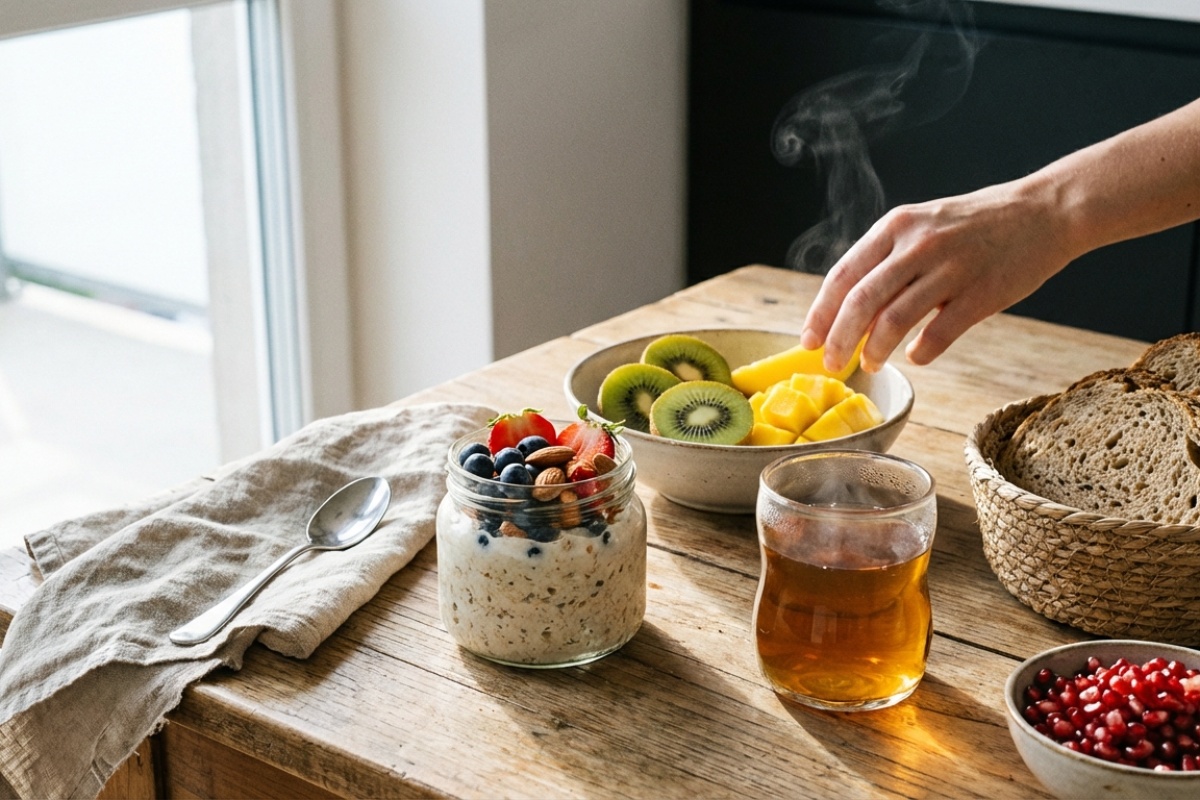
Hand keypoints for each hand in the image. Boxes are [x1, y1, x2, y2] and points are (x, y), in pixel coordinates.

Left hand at [800, 178, 1075, 372]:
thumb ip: (887, 262)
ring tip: (871, 363)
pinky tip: (915, 357)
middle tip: (831, 364)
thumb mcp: (923, 227)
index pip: (843, 275)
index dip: (820, 313)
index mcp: (897, 226)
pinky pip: (939, 332)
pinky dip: (920, 351)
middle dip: (839, 339)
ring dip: (875, 349)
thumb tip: (849, 313)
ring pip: (894, 319)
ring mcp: (951, 268)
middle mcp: (918, 244)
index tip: (808, 341)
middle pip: (861, 301)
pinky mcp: (982, 293)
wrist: (1045, 211)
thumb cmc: (975, 225)